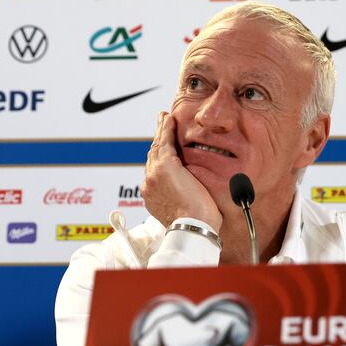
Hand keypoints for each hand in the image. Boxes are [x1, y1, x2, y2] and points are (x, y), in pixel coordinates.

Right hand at [141, 111, 222, 231]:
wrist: (193, 226)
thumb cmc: (196, 224)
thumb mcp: (187, 208)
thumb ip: (185, 196)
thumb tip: (194, 191)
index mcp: (154, 196)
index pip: (155, 171)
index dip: (160, 158)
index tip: (165, 150)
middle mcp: (149, 184)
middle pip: (152, 156)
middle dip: (157, 141)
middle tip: (161, 127)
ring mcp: (154, 174)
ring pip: (157, 147)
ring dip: (161, 131)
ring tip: (164, 119)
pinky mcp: (165, 166)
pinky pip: (164, 142)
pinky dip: (166, 129)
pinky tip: (169, 120)